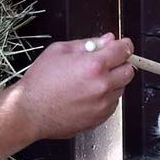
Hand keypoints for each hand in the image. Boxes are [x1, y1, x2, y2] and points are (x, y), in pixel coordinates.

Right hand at [13, 32, 134, 139]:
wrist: (30, 111)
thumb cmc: (40, 82)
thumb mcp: (60, 51)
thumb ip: (88, 43)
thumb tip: (107, 40)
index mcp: (94, 66)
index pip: (124, 51)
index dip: (124, 45)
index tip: (123, 46)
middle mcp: (102, 86)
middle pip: (129, 71)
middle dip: (120, 65)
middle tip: (105, 64)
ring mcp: (103, 105)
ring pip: (120, 89)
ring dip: (111, 83)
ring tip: (88, 82)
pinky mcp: (100, 119)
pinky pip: (112, 105)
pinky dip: (105, 98)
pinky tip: (86, 96)